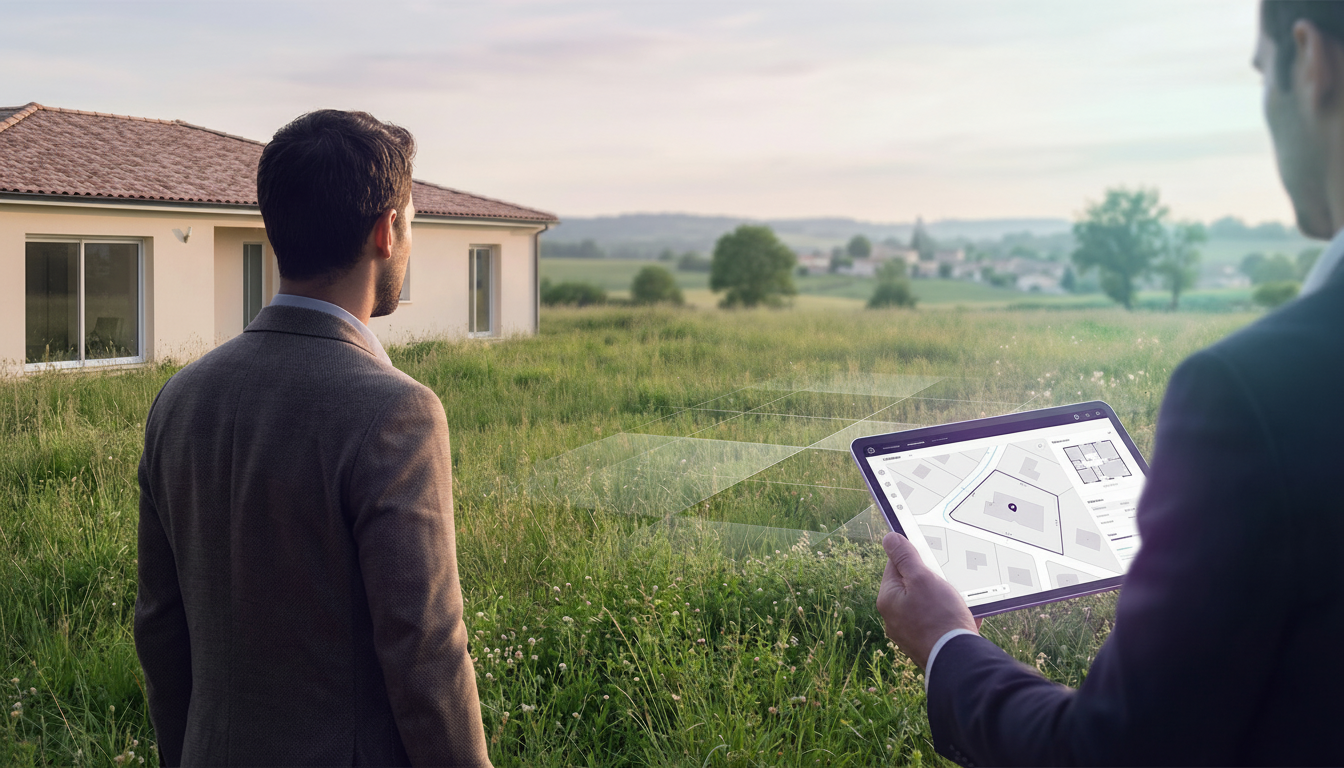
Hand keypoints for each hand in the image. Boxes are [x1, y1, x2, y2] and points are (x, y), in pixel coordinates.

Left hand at [876, 531, 978, 669]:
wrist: (958, 661)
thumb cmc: (939, 618)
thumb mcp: (922, 578)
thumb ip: (905, 557)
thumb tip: (889, 538)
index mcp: (888, 599)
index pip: (894, 565)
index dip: (914, 558)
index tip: (930, 558)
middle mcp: (893, 618)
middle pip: (911, 586)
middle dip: (932, 581)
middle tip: (947, 583)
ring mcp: (909, 633)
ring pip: (927, 605)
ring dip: (944, 600)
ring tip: (958, 602)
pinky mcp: (926, 644)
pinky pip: (937, 623)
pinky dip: (950, 617)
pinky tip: (965, 618)